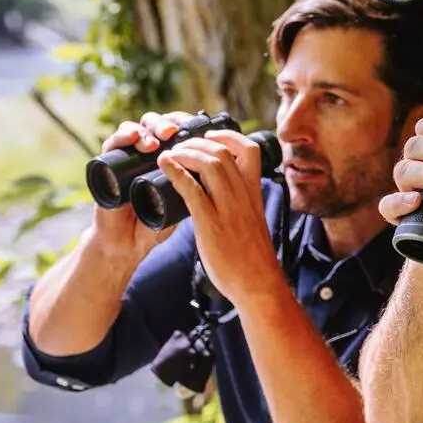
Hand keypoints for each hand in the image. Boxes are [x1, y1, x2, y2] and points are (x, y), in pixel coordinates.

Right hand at [87, 110, 196, 258]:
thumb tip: (211, 173)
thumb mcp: (179, 207)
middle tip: (173, 133)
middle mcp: (146, 155)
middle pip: (156, 125)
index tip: (194, 130)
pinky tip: (131, 137)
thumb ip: (192, 191)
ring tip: (154, 144)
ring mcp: (126, 159)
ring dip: (146, 130)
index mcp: (166, 161)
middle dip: (165, 124)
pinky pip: (112, 144)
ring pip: (136, 129)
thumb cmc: (153, 226)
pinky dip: (121, 136)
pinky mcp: (107, 166)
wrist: (125, 245)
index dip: (183, 124)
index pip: (175, 131)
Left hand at [156, 131, 283, 306]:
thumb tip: (220, 197)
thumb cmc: (252, 259)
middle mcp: (243, 196)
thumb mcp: (252, 222)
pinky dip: (175, 172)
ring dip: (184, 152)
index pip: (249, 150)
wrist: (258, 286)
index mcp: (253, 193)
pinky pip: (192, 189)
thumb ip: (239, 205)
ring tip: (169, 154)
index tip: (209, 136)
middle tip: (180, 145)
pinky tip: (164, 167)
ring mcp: (228, 209)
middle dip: (197, 141)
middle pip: (223, 151)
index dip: (228, 136)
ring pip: (209, 164)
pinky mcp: (211, 224)